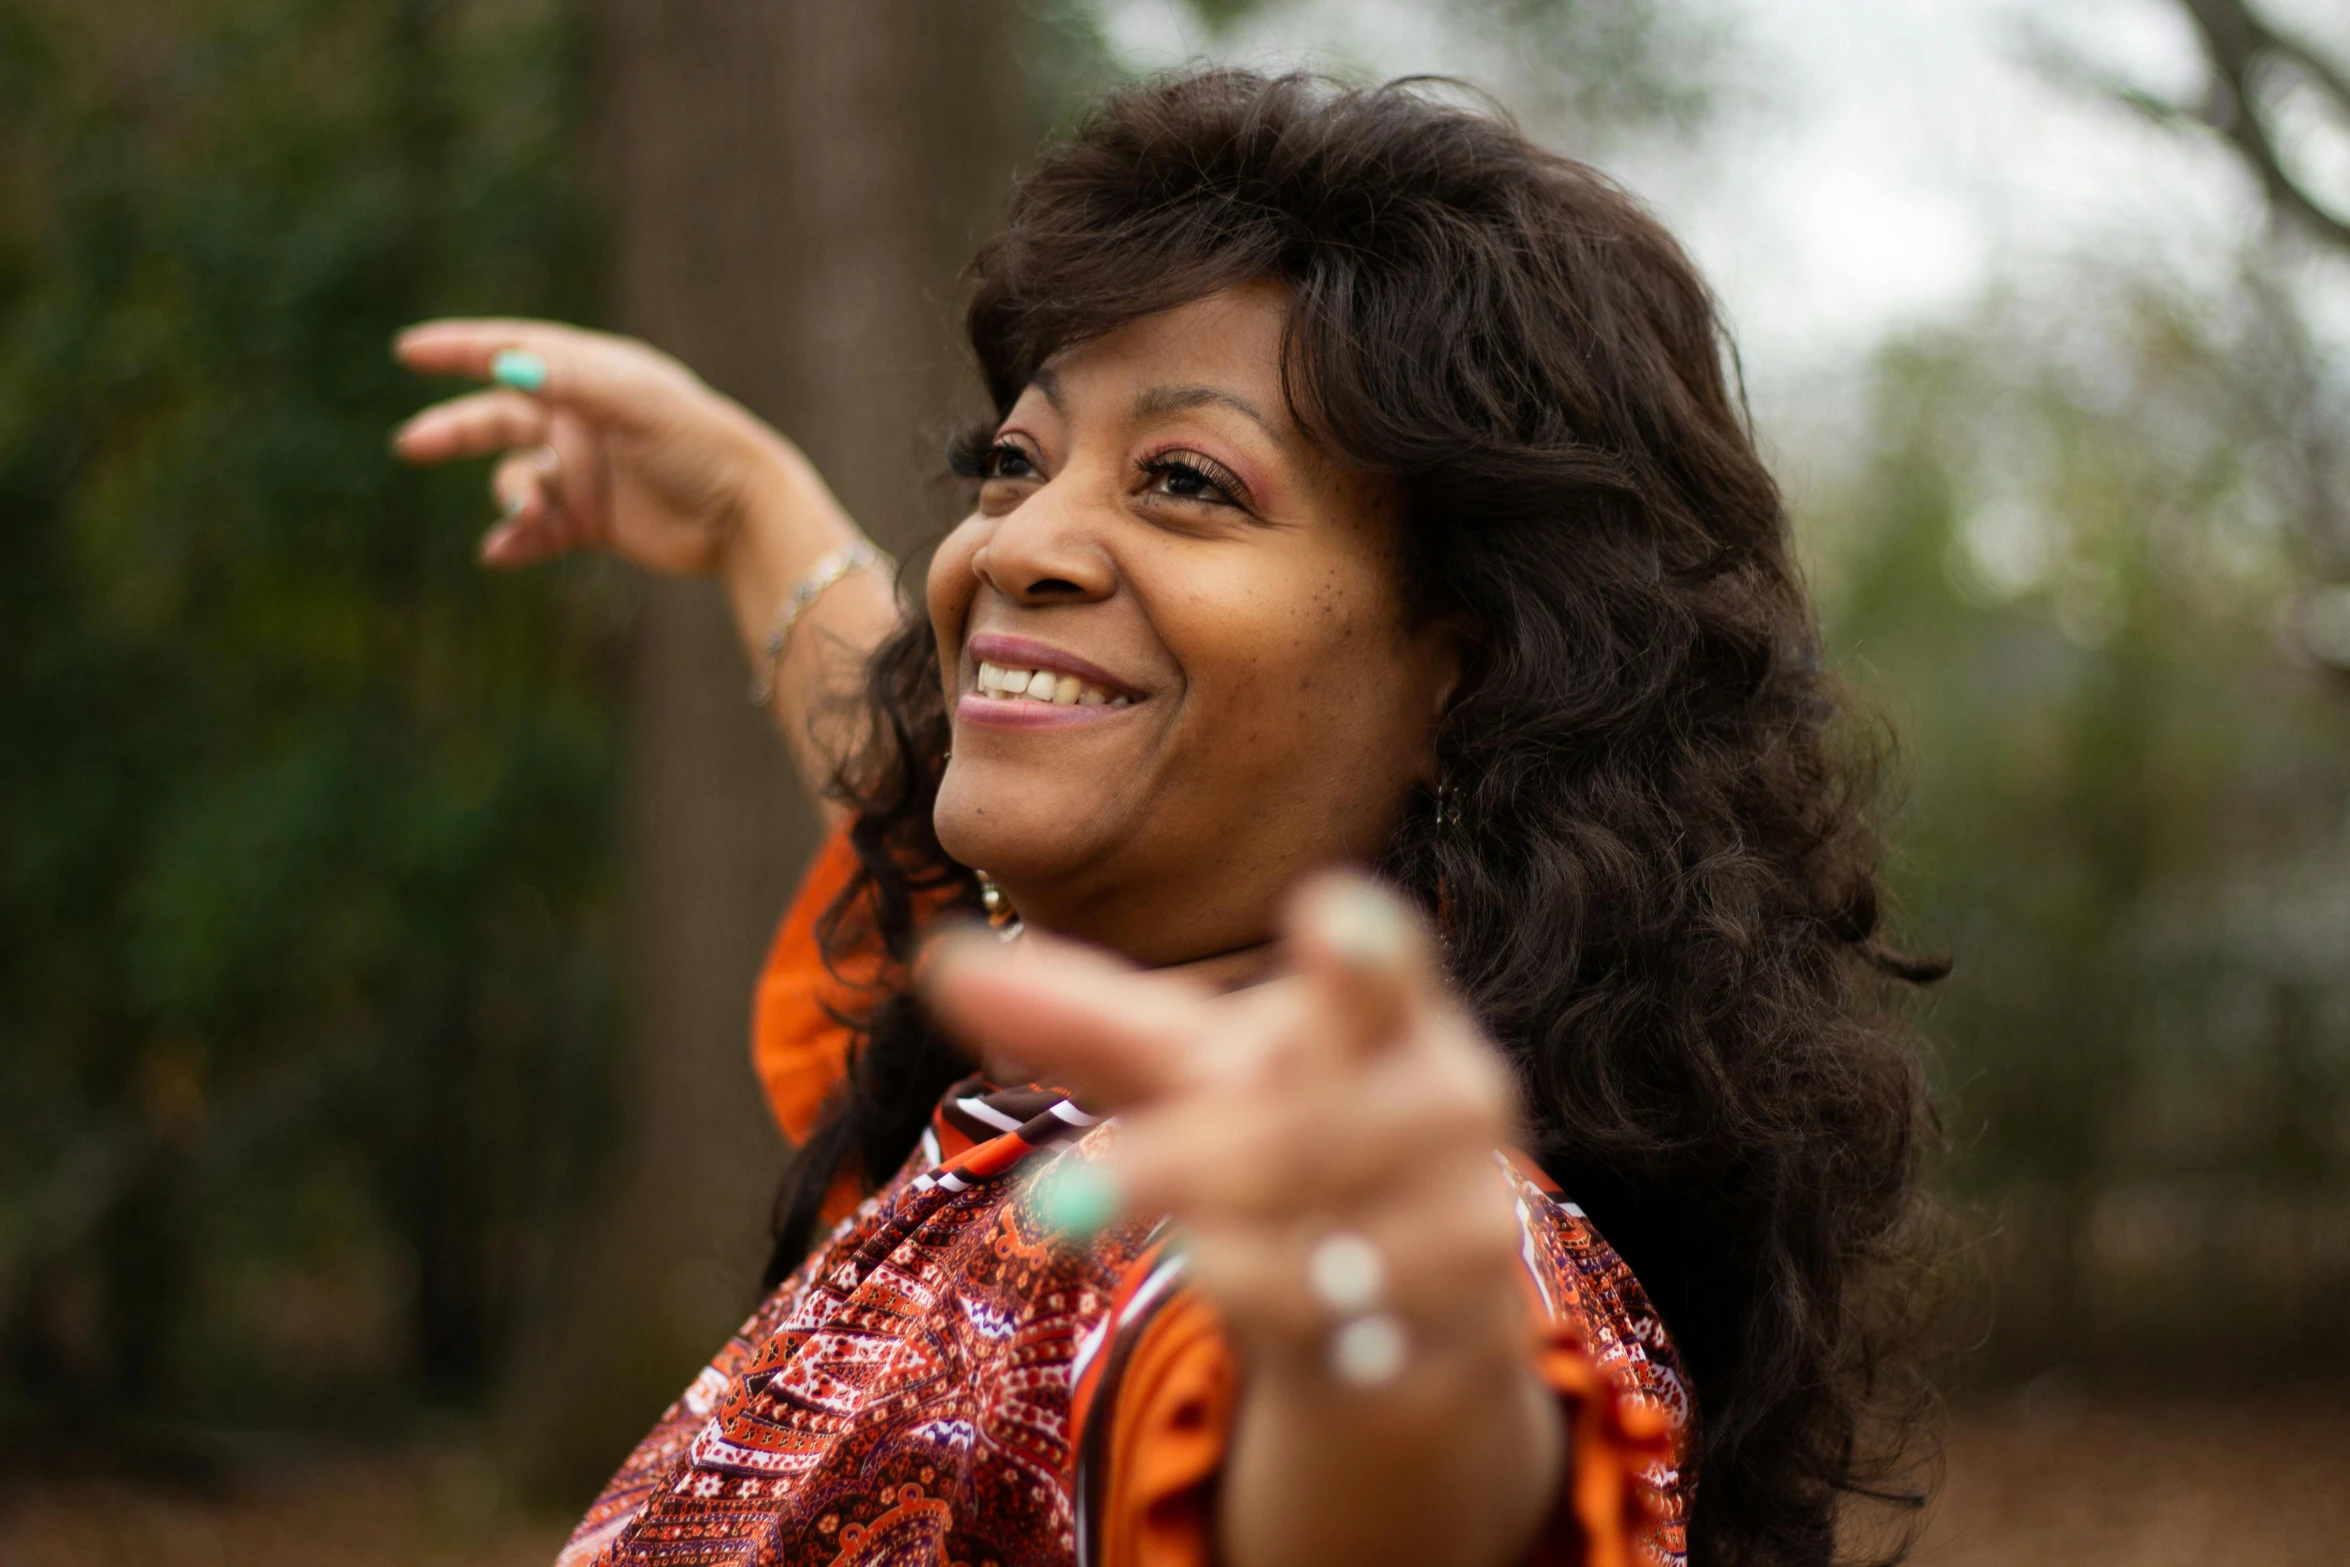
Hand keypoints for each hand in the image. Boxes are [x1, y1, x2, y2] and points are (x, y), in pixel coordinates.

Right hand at [391, 317, 792, 574]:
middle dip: (456, 430)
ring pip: (517, 479)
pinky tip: (499, 552)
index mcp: (593, 377)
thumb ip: (571, 382)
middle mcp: (582, 420)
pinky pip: (537, 528)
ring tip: (528, 512)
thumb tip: (505, 365)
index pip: (514, 352)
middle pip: (499, 418)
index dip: (460, 349)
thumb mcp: (637, 405)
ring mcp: (586, 471)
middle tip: (413, 444)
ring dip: (511, 496)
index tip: (408, 351)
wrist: (745, 517)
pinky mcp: (593, 519)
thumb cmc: (701, 445)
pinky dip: (516, 538)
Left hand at [924, 879, 1557, 1566]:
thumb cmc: (1282, 1142)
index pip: (1383, 969)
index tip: (1325, 913)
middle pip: (1301, 1125)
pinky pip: (1332, 1313)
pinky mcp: (1463, 1318)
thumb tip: (940, 958)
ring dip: (1199, 1232)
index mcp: (1385, 1015)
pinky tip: (1220, 1278)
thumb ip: (1076, 1017)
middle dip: (1179, 1163)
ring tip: (1111, 1230)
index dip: (1359, 948)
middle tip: (1046, 1203)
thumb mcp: (1184, 1075)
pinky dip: (1253, 1296)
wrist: (1408, 1309)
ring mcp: (1464, 1210)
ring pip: (1311, 1224)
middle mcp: (1446, 1100)